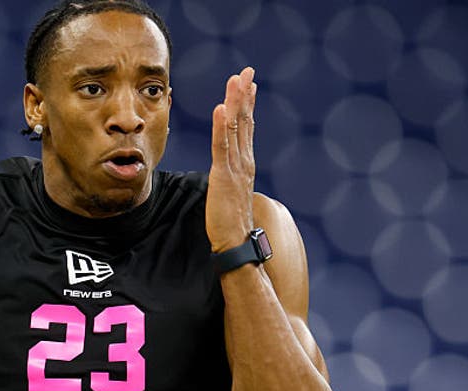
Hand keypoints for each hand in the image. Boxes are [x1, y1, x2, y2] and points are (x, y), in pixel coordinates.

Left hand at [207, 66, 257, 252]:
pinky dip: (220, 126)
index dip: (247, 104)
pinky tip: (219, 108)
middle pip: (244, 122)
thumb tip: (232, 170)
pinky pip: (221, 146)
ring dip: (234, 102)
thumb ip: (233, 177)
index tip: (248, 84)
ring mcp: (235, 168)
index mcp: (245, 164)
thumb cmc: (231, 222)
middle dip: (244, 95)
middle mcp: (244, 161)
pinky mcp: (223, 176)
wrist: (237, 242)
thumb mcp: (232, 193)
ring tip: (235, 80)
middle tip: (247, 71)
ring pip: (234, 129)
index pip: (246, 128)